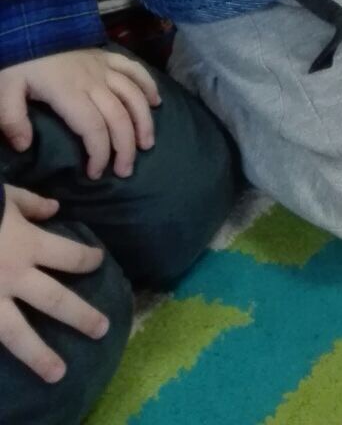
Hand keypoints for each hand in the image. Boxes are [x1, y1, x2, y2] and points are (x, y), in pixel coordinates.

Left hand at [0, 50, 159, 180]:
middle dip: (125, 146)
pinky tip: (156, 102)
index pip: (93, 128)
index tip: (95, 174)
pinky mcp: (106, 56)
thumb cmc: (17, 62)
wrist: (28, 26)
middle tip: (125, 170)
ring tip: (147, 144)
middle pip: (118, 116)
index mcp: (69, 92)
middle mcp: (93, 81)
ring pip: (133, 95)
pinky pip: (134, 69)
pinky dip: (148, 85)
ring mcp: (103, 67)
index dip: (99, 153)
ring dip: (143, 121)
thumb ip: (12, 120)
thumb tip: (25, 147)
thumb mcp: (4, 90)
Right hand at [0, 187, 106, 383]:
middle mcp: (14, 276)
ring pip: (19, 333)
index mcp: (28, 244)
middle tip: (102, 330)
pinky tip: (6, 374)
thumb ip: (30, 204)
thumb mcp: (5, 196)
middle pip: (55, 300)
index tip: (98, 261)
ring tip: (58, 374)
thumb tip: (54, 208)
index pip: (69, 255)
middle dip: (81, 316)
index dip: (87, 258)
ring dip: (40, 355)